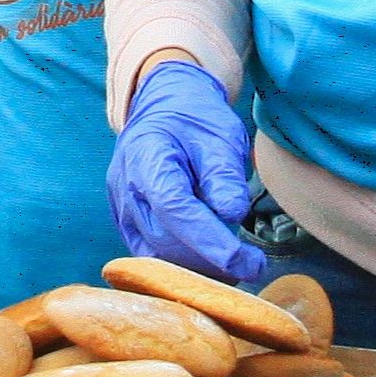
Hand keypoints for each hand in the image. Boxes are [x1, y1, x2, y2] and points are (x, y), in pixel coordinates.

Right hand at [107, 59, 266, 283]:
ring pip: (156, 254)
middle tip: (254, 264)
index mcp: (147, 156)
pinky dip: (181, 264)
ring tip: (236, 263)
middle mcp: (125, 186)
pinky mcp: (126, 223)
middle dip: (210, 259)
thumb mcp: (220, 134)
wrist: (165, 109)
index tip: (243, 260)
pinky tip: (210, 260)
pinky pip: (151, 254)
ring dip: (196, 267)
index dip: (208, 240)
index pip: (174, 208)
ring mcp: (121, 208)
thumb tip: (232, 213)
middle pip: (164, 239)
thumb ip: (224, 174)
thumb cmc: (194, 119)